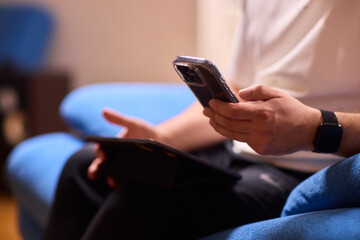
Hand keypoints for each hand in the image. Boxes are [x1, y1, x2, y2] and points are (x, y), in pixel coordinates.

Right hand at [87, 108, 161, 185]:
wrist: (163, 143)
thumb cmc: (146, 132)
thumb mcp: (134, 124)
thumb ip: (119, 119)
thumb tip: (103, 111)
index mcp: (113, 146)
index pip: (100, 150)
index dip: (99, 153)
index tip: (103, 156)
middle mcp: (115, 158)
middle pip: (101, 165)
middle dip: (95, 170)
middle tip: (93, 174)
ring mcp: (124, 168)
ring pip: (112, 175)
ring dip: (110, 179)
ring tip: (113, 183)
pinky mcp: (134, 175)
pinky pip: (127, 181)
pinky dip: (125, 183)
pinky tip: (128, 184)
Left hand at [203, 85, 320, 154]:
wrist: (309, 131)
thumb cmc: (292, 110)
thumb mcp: (277, 94)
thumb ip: (257, 91)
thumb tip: (239, 95)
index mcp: (263, 113)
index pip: (233, 111)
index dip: (219, 107)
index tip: (211, 102)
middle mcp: (260, 129)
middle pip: (228, 124)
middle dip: (214, 116)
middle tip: (206, 110)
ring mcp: (260, 142)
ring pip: (232, 135)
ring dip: (219, 126)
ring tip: (212, 119)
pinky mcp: (261, 150)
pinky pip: (242, 140)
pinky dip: (232, 133)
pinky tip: (227, 127)